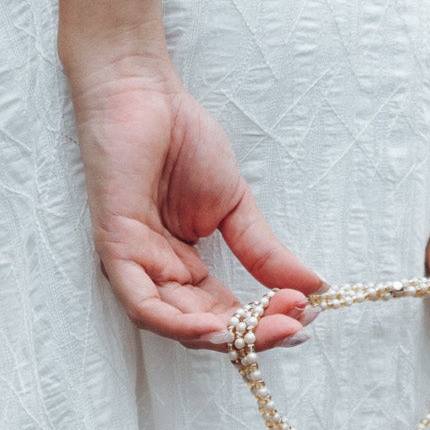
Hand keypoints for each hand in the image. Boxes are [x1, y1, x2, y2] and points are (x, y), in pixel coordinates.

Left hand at [66, 51, 322, 350]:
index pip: (227, 313)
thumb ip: (265, 252)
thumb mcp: (236, 206)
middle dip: (253, 333)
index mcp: (183, 270)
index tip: (308, 316)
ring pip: (174, 324)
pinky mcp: (115, 250)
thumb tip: (314, 286)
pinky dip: (176, 322)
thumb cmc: (181, 142)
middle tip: (296, 327)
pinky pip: (142, 303)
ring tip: (265, 331)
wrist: (143, 93)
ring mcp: (134, 266)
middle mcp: (157, 276)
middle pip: (206, 326)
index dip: (265, 322)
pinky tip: (214, 327)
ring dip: (222, 336)